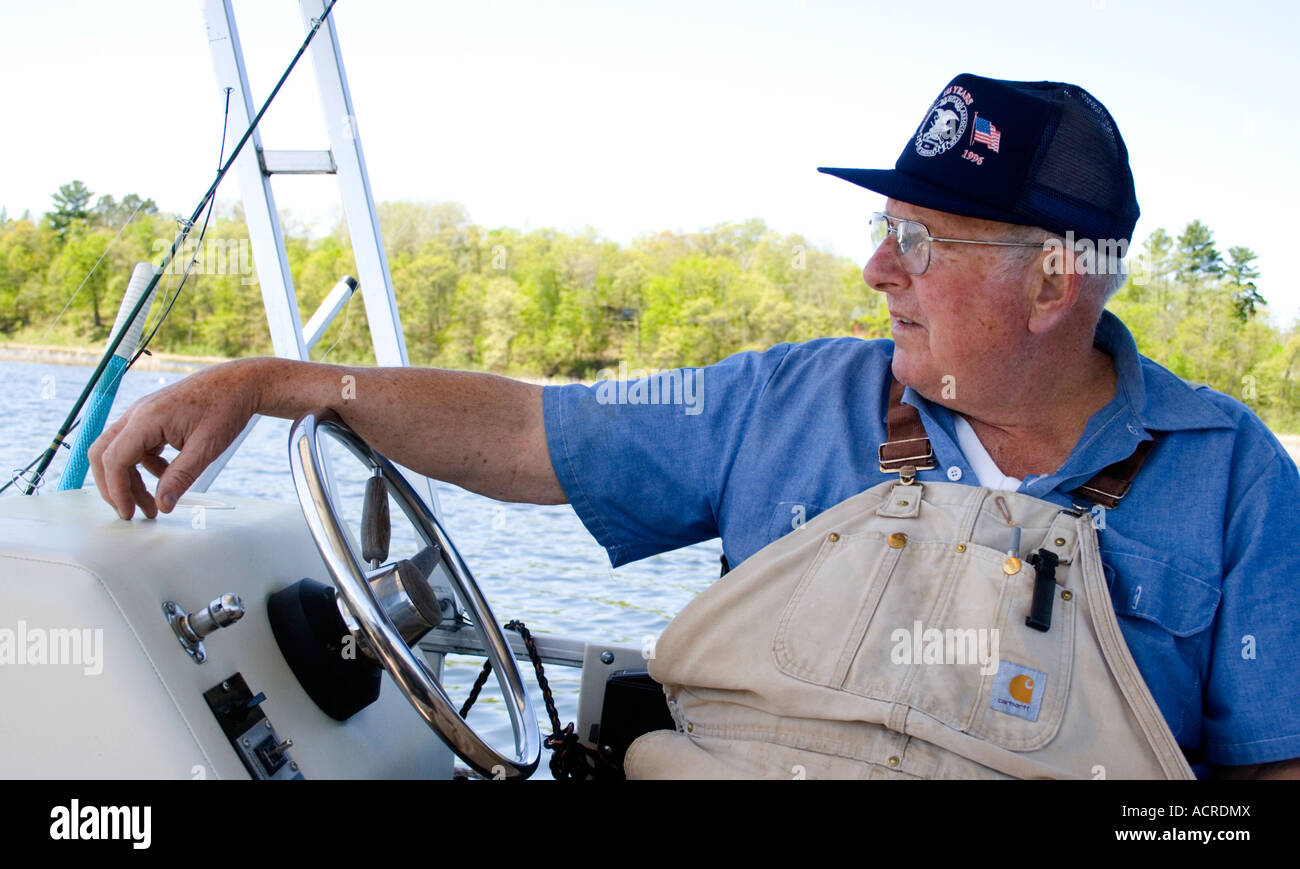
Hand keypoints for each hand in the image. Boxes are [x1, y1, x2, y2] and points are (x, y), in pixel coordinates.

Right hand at [88, 359, 265, 519]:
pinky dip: (144, 467)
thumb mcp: (205, 449)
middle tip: (131, 511)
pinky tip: (166, 477)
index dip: (117, 491)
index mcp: (146, 419)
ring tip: (152, 503)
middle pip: (104, 455)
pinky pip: (136, 447)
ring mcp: (142, 415)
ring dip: (130, 480)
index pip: (114, 460)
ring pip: (119, 452)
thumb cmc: (225, 408)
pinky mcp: (151, 419)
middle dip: (113, 486)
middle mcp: (137, 414)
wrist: (238, 384)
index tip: (129, 513)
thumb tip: (163, 505)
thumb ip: (181, 478)